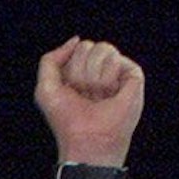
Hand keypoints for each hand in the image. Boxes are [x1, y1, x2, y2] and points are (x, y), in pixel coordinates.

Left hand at [37, 37, 143, 166]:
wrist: (87, 139)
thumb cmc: (67, 119)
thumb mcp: (45, 88)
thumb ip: (50, 60)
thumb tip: (76, 40)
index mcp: (81, 70)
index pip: (75, 49)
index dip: (67, 71)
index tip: (71, 91)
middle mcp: (101, 68)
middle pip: (86, 46)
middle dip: (78, 72)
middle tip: (84, 94)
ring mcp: (118, 70)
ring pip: (102, 48)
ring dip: (92, 77)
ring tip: (97, 95)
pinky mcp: (133, 74)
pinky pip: (115, 58)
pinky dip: (106, 79)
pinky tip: (110, 93)